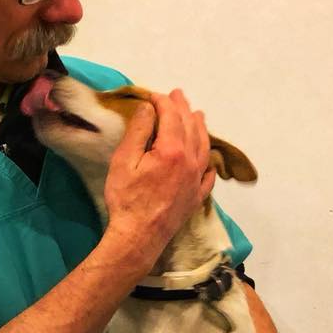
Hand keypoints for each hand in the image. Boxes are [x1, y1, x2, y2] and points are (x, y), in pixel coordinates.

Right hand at [103, 89, 214, 272]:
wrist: (139, 237)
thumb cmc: (127, 199)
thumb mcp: (124, 161)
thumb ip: (138, 132)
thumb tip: (149, 109)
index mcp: (172, 150)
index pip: (172, 116)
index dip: (163, 102)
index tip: (152, 95)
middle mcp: (191, 162)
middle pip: (191, 128)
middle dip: (183, 109)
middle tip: (177, 95)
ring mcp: (196, 181)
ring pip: (204, 147)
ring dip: (200, 129)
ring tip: (198, 116)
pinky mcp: (195, 198)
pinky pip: (208, 175)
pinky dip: (208, 162)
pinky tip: (207, 161)